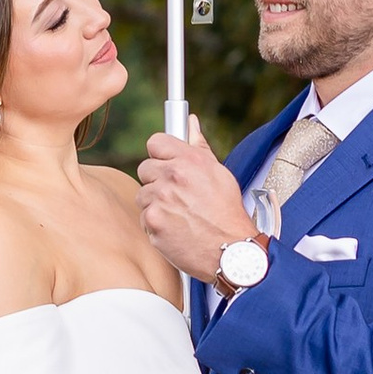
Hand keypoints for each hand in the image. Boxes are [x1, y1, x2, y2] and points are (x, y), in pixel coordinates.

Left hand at [137, 114, 255, 281]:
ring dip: (155, 204)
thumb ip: (198, 146)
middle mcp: (173, 176)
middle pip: (145, 168)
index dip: (160, 154)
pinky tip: (175, 228)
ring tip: (179, 214)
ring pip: (143, 194)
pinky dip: (155, 224)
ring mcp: (160, 199)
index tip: (166, 163)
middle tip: (177, 196)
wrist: (230, 251)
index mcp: (190, 160)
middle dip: (157, 181)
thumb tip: (190, 122)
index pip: (155, 142)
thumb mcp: (219, 173)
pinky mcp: (152, 221)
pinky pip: (143, 217)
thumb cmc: (226, 213)